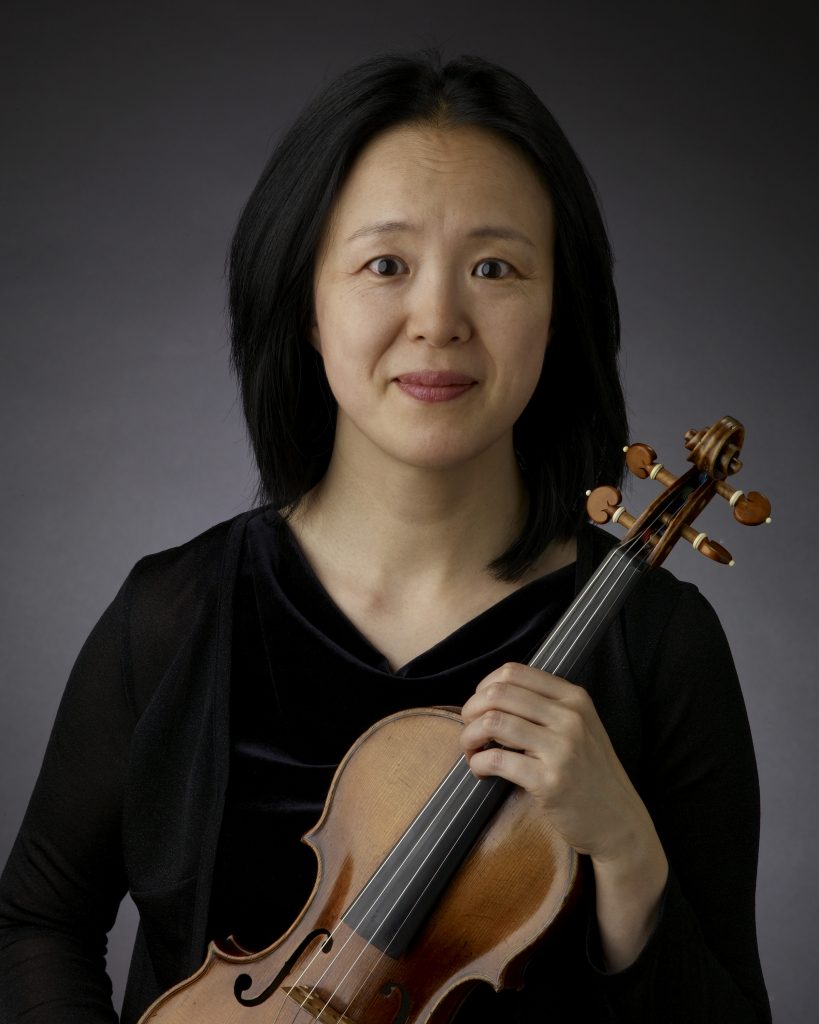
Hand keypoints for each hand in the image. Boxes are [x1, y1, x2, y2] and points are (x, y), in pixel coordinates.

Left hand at [460, 662, 668, 969]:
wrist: (619, 821)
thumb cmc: (590, 773)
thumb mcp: (580, 727)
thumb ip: (546, 706)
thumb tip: (492, 694)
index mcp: (574, 698)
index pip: (514, 672)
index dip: (485, 686)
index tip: (479, 706)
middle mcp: (570, 718)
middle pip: (498, 694)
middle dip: (471, 710)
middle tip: (469, 729)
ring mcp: (562, 749)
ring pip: (493, 722)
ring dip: (470, 736)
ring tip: (471, 750)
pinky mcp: (550, 781)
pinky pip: (496, 760)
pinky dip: (478, 763)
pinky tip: (480, 770)